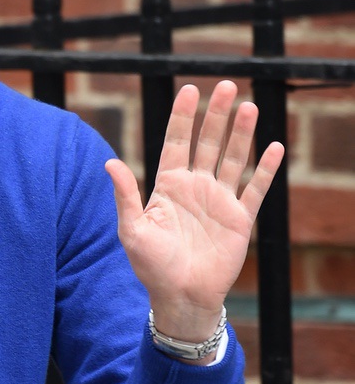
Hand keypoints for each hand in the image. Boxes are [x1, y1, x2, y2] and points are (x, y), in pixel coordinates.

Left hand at [105, 80, 284, 343]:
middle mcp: (195, 188)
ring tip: (249, 106)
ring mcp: (219, 201)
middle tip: (224, 85)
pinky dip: (265, 170)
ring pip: (232, 158)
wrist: (180, 297)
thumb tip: (110, 162)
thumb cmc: (151, 266)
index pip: (177, 142)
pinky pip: (256, 189)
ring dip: (241, 133)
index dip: (183, 117)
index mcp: (168, 186)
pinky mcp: (240, 219)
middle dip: (215, 115)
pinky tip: (274, 147)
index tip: (188, 90)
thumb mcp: (132, 230)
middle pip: (207, 142)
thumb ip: (125, 196)